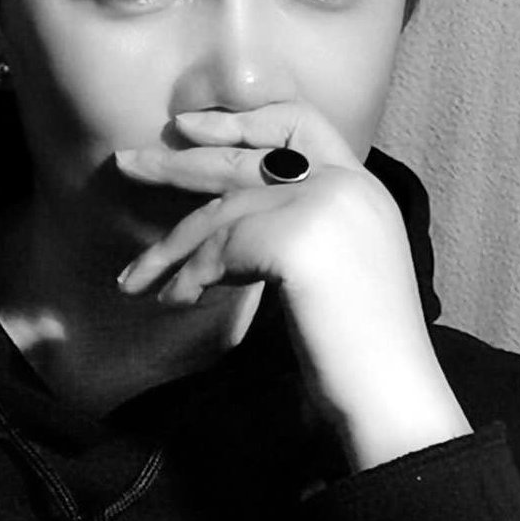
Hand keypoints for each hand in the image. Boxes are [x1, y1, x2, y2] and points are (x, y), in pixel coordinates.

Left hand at [115, 103, 470, 468]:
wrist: (394, 399)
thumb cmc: (358, 351)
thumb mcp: (332, 269)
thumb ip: (291, 229)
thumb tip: (219, 226)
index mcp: (361, 187)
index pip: (300, 123)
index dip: (242, 121)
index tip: (187, 126)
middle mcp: (346, 185)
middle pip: (246, 157)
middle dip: (179, 162)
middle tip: (125, 162)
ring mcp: (325, 206)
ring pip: (224, 209)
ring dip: (171, 247)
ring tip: (133, 279)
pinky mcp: (298, 238)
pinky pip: (222, 249)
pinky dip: (190, 277)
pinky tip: (174, 300)